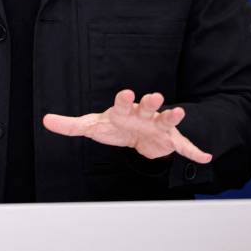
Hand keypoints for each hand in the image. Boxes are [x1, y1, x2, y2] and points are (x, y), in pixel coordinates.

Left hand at [42, 89, 211, 162]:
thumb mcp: (92, 126)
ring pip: (166, 118)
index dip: (124, 99)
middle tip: (155, 96)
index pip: (122, 102)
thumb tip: (45, 121)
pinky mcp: (170, 139)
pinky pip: (184, 146)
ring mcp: (158, 125)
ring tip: (180, 113)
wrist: (137, 135)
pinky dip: (194, 152)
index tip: (127, 93)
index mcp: (124, 110)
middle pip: (148, 105)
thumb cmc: (114, 126)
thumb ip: (71, 125)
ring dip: (173, 115)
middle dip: (151, 101)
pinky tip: (206, 157)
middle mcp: (143, 114)